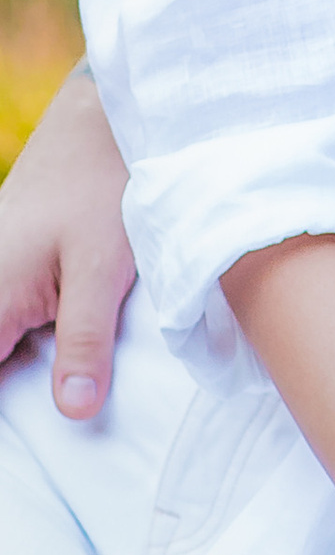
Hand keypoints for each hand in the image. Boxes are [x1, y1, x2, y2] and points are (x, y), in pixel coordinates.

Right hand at [0, 63, 136, 419]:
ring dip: (20, 360)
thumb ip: (85, 341)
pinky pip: (7, 313)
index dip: (12, 412)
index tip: (34, 433)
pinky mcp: (5, 261)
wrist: (99, 121)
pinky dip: (24, 335)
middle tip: (74, 389)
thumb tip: (73, 412)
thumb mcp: (103, 268)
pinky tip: (57, 339)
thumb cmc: (102, 187)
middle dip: (18, 381)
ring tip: (72, 365)